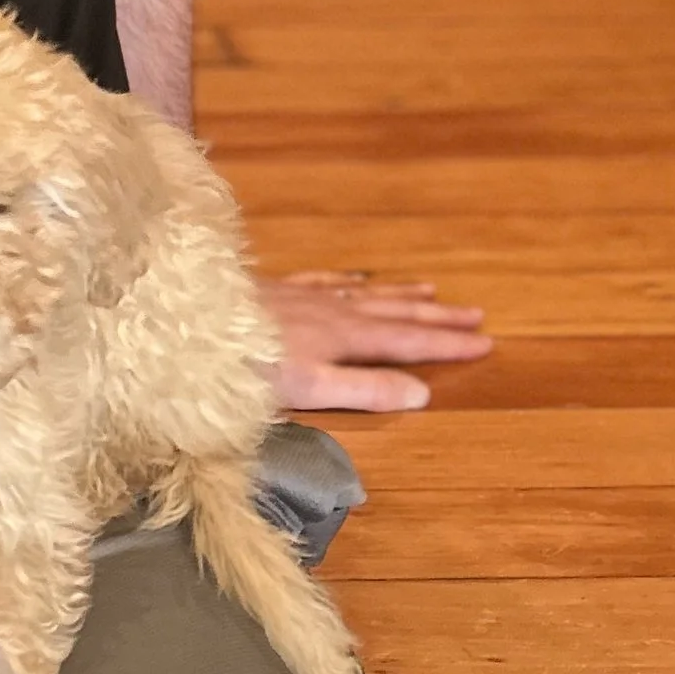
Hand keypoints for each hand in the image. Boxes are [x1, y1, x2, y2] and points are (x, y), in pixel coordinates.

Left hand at [262, 272, 491, 414]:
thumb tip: (423, 394)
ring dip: (401, 296)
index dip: (447, 344)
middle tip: (477, 315)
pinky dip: (349, 280)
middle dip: (436, 318)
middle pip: (394, 314)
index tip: (486, 342)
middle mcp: (331, 312)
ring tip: (431, 292)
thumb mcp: (310, 388)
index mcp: (343, 338)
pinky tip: (354, 280)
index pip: (407, 342)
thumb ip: (364, 389)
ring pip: (365, 294)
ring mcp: (304, 297)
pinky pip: (325, 280)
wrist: (188, 324)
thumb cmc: (246, 367)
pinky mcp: (276, 289)